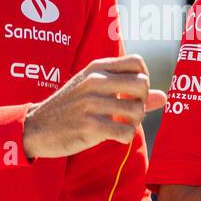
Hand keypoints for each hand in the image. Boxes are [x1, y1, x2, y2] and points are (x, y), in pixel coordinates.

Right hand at [22, 54, 166, 158]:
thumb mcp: (93, 90)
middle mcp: (95, 81)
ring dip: (134, 122)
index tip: (132, 92)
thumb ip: (128, 91)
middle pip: (143, 85)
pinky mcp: (89, 126)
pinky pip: (126, 132)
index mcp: (96, 68)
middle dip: (142, 101)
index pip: (138, 63)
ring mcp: (91, 103)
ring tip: (120, 124)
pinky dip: (125, 137)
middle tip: (129, 112)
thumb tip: (164, 97)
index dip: (144, 78)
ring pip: (137, 110)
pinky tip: (114, 136)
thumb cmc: (69, 108)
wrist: (36, 128)